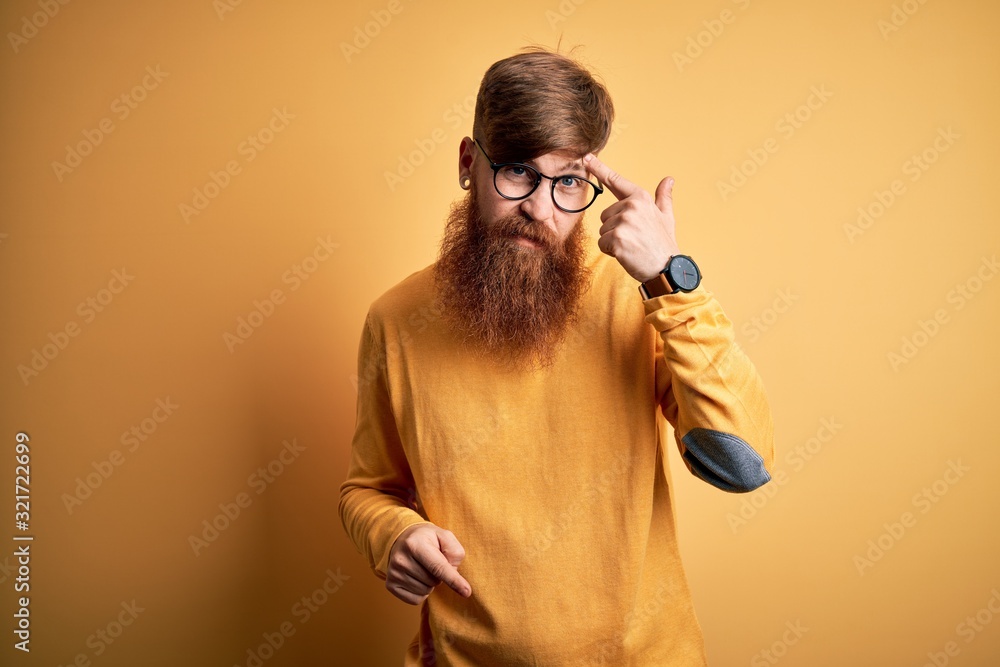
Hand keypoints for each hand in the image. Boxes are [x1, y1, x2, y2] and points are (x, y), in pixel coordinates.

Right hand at [385, 523, 471, 604]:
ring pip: (425, 591)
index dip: (454, 580)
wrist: (401, 539)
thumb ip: (454, 551)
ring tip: (422, 568)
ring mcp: (393, 573)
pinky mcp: (390, 585)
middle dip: (439, 575)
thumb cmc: (427, 539)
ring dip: (430, 583)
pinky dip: (421, 592)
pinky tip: (416, 577)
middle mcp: (401, 559)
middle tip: (431, 561)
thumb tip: (453, 573)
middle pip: (434, 581)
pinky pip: (416, 599)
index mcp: (415, 544)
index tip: (467, 592)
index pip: (438, 567)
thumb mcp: (444, 536)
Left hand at [584, 153, 681, 282]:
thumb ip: (663, 198)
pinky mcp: (617, 238)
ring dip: (613, 242)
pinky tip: (627, 254)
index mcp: (641, 198)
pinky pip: (602, 244)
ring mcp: (624, 221)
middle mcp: (631, 206)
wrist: (668, 268)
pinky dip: (611, 252)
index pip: (616, 181)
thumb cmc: (664, 243)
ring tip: (632, 246)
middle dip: (615, 229)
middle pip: (605, 216)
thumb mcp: (666, 217)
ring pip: (603, 231)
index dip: (599, 168)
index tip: (586, 157)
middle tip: (634, 238)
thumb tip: (669, 180)